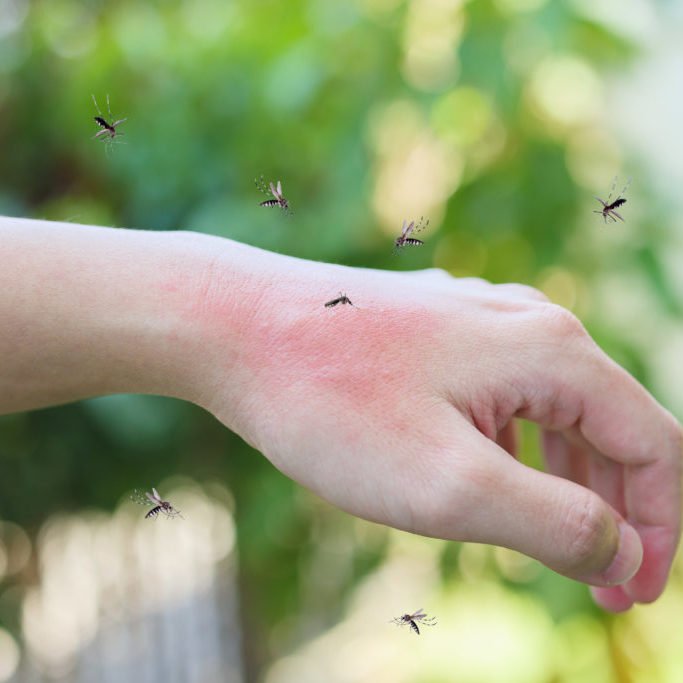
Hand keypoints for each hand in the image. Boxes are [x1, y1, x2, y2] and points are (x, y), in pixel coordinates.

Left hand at [198, 263, 680, 611]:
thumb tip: (620, 549)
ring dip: (566, 483)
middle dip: (615, 510)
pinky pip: (504, 397)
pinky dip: (517, 450)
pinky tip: (492, 481)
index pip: (653, 445)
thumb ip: (555, 523)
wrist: (238, 327)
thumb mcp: (451, 486)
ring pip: (554, 412)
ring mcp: (477, 322)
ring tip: (550, 545)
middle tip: (598, 584)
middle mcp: (525, 322)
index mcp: (551, 350)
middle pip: (609, 426)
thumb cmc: (334, 404)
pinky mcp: (438, 333)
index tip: (635, 593)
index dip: (660, 528)